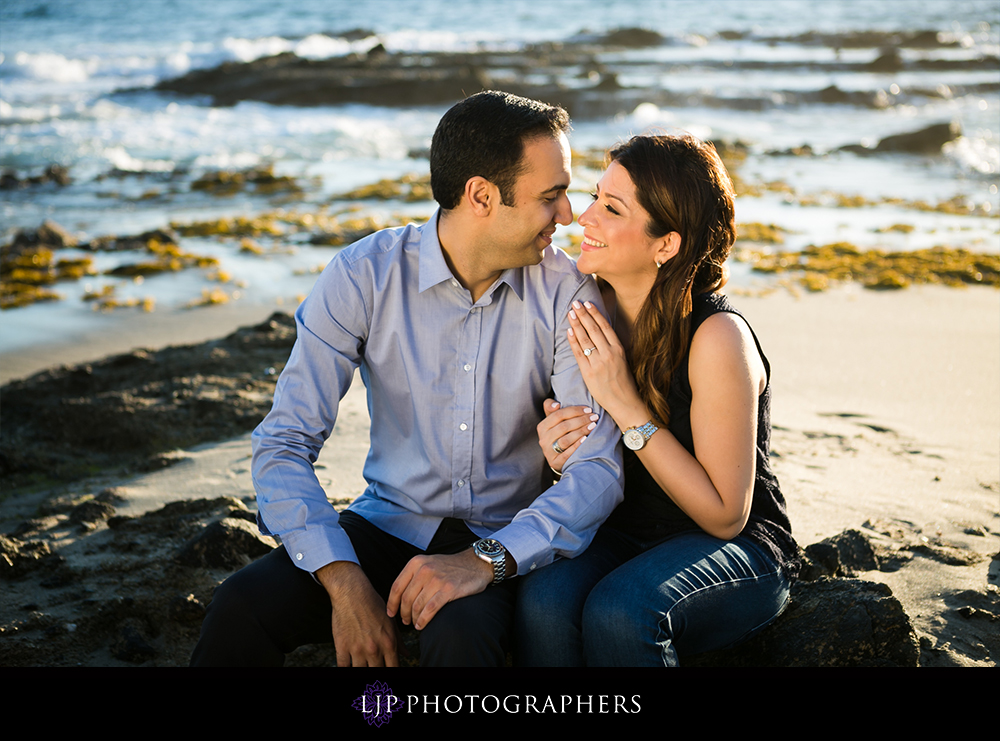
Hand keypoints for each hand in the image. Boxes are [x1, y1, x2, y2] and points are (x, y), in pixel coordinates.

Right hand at [315, 561, 398, 666]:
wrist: (352, 593)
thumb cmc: (373, 605)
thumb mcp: (390, 621)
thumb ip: (398, 640)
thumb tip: (407, 654)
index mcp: (389, 643)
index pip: (394, 668)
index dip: (393, 671)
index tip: (390, 670)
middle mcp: (374, 649)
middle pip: (378, 672)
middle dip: (378, 672)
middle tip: (375, 666)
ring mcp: (357, 649)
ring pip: (361, 672)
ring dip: (362, 669)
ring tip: (363, 665)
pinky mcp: (342, 647)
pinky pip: (343, 667)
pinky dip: (346, 668)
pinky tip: (349, 665)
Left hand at [387, 549, 492, 630]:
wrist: (475, 564)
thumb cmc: (450, 567)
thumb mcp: (428, 563)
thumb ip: (414, 576)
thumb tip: (399, 598)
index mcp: (416, 562)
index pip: (397, 586)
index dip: (392, 603)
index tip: (391, 613)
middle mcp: (424, 569)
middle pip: (406, 598)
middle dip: (403, 613)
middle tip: (405, 621)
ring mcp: (436, 579)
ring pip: (417, 606)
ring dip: (413, 619)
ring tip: (415, 623)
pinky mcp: (448, 590)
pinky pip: (429, 610)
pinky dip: (423, 620)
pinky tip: (421, 625)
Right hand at [537, 399, 597, 472]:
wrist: (558, 457)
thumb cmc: (559, 434)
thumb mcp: (553, 421)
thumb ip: (551, 408)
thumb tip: (556, 404)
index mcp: (542, 427)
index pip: (558, 415)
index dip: (574, 411)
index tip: (589, 409)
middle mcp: (543, 439)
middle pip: (564, 427)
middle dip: (581, 420)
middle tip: (594, 417)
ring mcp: (548, 452)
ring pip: (566, 440)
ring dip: (581, 431)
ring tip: (593, 426)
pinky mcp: (555, 462)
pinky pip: (567, 453)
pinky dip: (577, 445)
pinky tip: (586, 439)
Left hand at [567, 300, 643, 424]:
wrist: (624, 402)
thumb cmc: (624, 381)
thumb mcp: (623, 360)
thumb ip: (612, 346)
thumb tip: (600, 332)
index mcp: (619, 349)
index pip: (605, 327)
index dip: (595, 314)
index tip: (588, 303)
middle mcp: (609, 354)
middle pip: (593, 329)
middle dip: (583, 315)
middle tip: (575, 303)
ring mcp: (598, 363)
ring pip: (585, 339)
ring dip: (576, 324)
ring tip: (570, 313)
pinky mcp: (588, 373)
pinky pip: (579, 353)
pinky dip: (573, 341)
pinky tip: (568, 331)